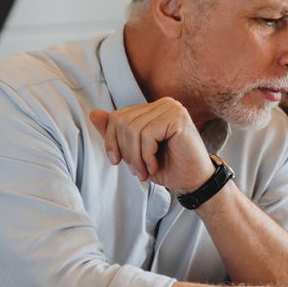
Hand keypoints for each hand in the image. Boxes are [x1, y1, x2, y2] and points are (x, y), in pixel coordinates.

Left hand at [89, 97, 212, 193]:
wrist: (193, 182)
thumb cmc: (167, 167)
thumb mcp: (134, 151)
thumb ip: (116, 133)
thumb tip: (94, 114)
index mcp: (153, 108)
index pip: (117, 116)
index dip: (111, 141)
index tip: (117, 161)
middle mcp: (164, 104)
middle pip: (123, 122)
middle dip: (124, 151)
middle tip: (136, 171)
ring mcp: (172, 108)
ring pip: (133, 129)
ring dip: (135, 157)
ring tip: (145, 172)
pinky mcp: (178, 118)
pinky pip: (148, 135)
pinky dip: (147, 156)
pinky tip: (155, 166)